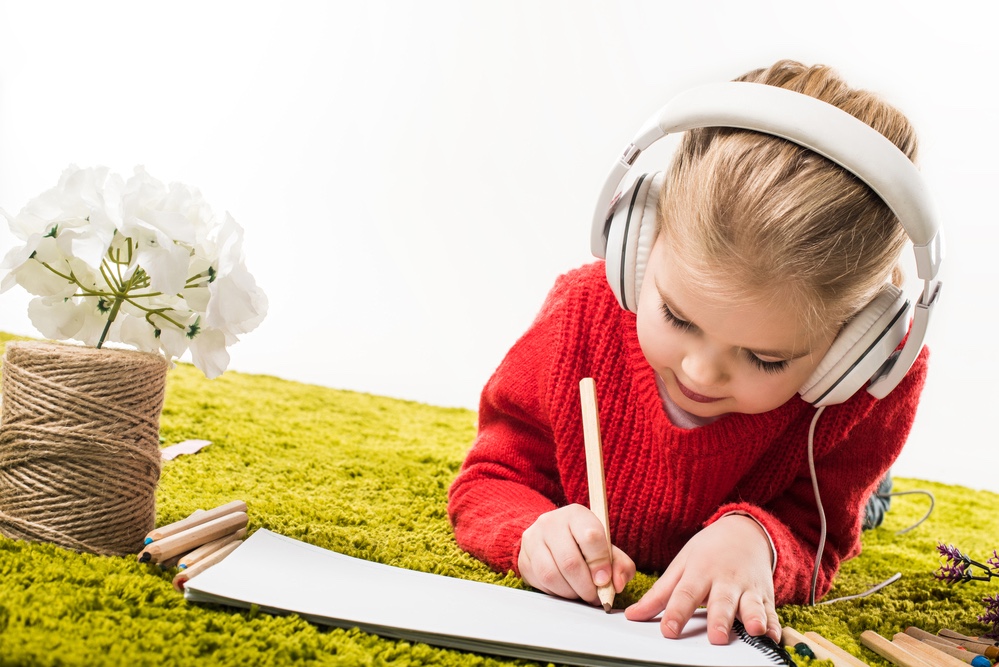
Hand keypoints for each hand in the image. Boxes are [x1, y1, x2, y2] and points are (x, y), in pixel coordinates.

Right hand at [518, 504, 635, 604]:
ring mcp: (533, 540)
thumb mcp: (608, 549)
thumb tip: (617, 584)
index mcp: (576, 514)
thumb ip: (620, 565)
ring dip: (571, 592)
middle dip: (586, 586)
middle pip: (570, 561)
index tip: (605, 581)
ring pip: (552, 575)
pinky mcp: (523, 559)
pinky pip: (541, 583)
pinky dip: (557, 593)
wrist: (553, 538)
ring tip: (581, 593)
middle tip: (595, 596)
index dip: (600, 564)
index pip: (590, 537)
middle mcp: (550, 522)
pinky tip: (566, 589)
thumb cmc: (586, 546)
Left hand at [624, 514, 779, 644]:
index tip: (668, 631)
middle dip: (719, 619)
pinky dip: (775, 624)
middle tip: (716, 638)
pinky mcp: (765, 595)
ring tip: (754, 630)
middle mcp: (725, 580)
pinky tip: (774, 635)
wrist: (744, 533)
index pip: (685, 594)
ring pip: (751, 604)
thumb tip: (633, 615)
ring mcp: (747, 588)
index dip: (676, 613)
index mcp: (699, 572)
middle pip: (720, 601)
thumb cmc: (708, 552)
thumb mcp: (681, 566)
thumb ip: (659, 594)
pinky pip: (772, 611)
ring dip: (753, 617)